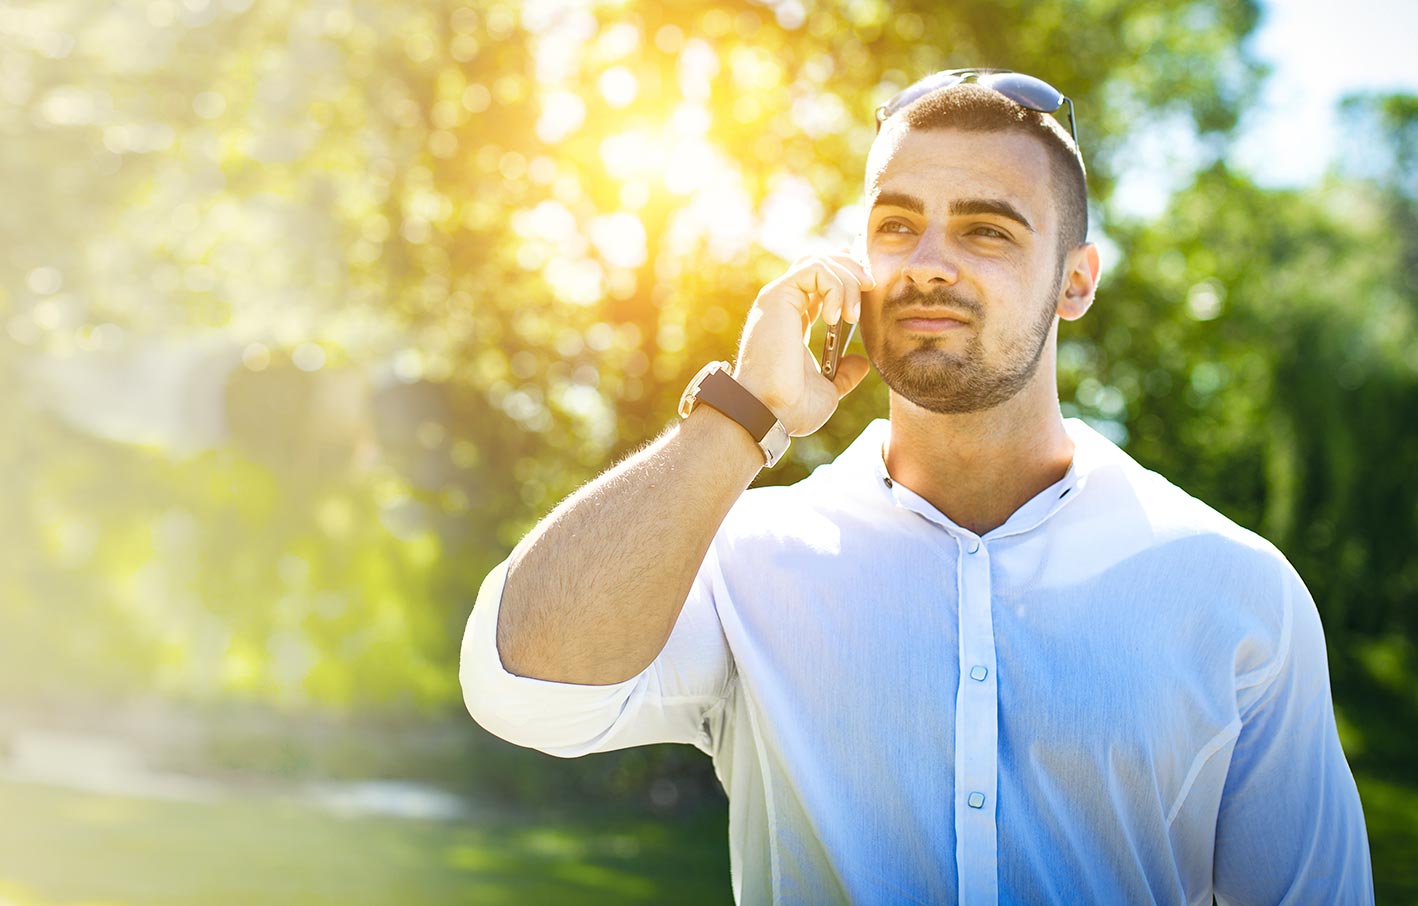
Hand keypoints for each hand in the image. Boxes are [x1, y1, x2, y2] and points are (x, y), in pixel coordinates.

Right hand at [732, 252, 873, 436]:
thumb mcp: (828, 390)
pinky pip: (815, 269)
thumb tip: (861, 362)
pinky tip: (836, 318)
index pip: (817, 282)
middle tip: (871, 288)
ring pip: (820, 262)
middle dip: (852, 269)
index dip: (844, 273)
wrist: (769, 413)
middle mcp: (784, 305)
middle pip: (820, 262)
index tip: (868, 281)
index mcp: (793, 321)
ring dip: (847, 281)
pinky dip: (835, 287)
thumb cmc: (789, 408)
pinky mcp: (777, 296)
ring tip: (853, 315)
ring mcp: (779, 298)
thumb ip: (844, 374)